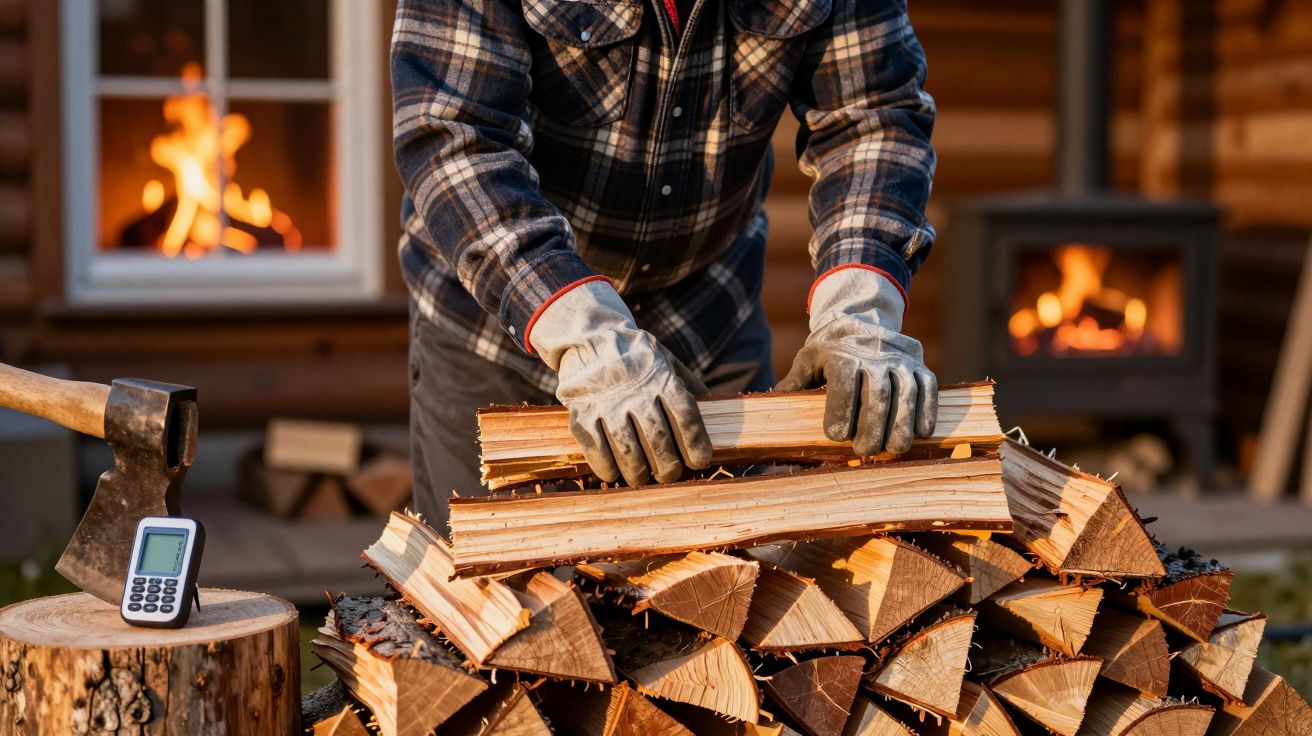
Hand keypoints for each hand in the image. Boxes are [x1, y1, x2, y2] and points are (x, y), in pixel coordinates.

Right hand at [528, 280, 711, 484]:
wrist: (587, 337)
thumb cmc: (633, 354)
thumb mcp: (665, 359)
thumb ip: (687, 382)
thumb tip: (713, 406)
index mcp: (661, 378)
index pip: (686, 417)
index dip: (696, 443)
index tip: (699, 461)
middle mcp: (636, 393)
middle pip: (659, 439)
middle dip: (668, 466)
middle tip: (669, 475)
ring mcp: (607, 405)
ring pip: (629, 451)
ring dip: (639, 472)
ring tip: (642, 477)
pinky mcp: (582, 415)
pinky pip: (597, 451)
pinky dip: (607, 468)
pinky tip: (614, 474)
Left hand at [777, 267, 936, 455]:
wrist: (863, 319)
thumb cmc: (829, 350)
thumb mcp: (808, 360)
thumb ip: (795, 383)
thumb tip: (773, 403)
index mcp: (842, 355)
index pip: (843, 382)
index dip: (840, 409)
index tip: (835, 435)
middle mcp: (874, 356)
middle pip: (877, 393)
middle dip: (872, 426)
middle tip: (864, 450)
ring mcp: (900, 361)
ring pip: (906, 393)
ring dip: (901, 424)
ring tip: (894, 449)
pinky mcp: (920, 366)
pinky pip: (928, 389)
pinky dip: (927, 411)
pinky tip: (921, 434)